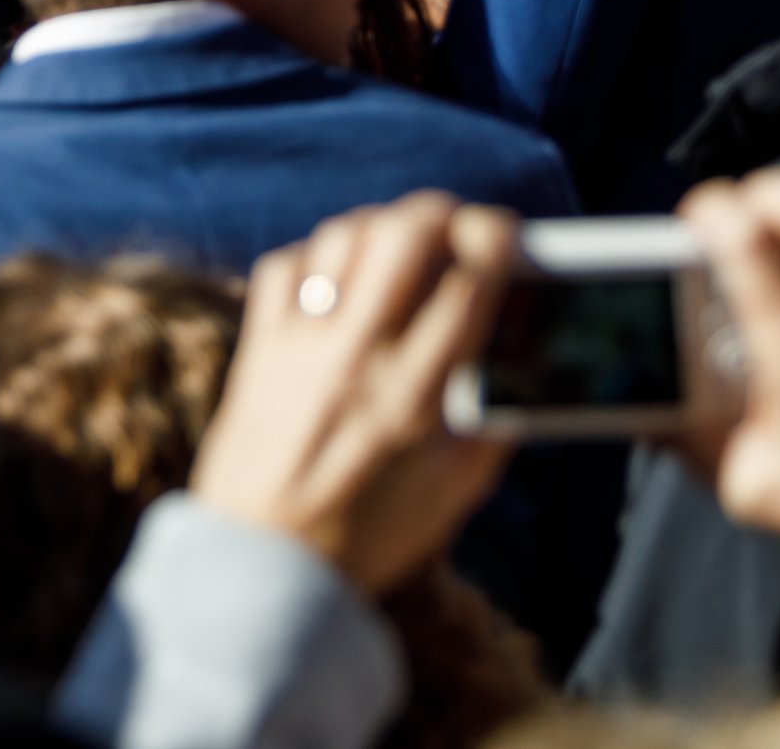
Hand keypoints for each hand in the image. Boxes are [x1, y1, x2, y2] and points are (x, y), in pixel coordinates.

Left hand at [188, 195, 518, 596]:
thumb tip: (519, 358)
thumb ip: (494, 423)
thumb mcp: (455, 490)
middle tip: (455, 224)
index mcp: (416, 398)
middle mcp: (357, 360)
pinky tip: (337, 280)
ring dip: (382, 226)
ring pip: (344, 237)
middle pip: (403, 235)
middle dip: (440, 213)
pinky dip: (317, 258)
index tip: (504, 236)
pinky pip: (286, 266)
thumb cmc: (369, 534)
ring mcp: (301, 348)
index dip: (495, 240)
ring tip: (401, 245)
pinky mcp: (259, 348)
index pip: (467, 285)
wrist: (265, 567)